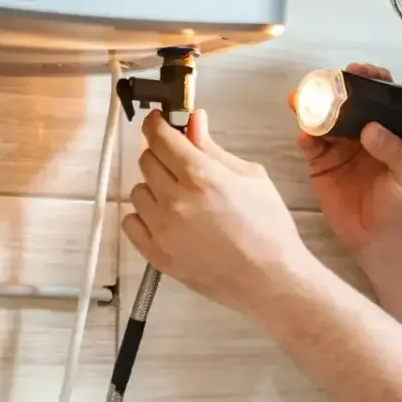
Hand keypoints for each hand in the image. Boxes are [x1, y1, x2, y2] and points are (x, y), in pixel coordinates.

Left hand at [123, 109, 316, 318]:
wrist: (271, 279)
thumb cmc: (269, 229)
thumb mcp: (251, 177)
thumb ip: (214, 149)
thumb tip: (194, 123)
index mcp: (201, 176)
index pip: (160, 137)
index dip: (156, 124)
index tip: (158, 122)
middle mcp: (176, 201)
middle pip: (147, 161)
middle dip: (162, 156)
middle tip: (180, 164)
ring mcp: (163, 230)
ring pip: (138, 192)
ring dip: (154, 188)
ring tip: (180, 199)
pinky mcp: (157, 255)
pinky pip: (131, 223)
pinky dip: (144, 216)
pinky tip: (166, 220)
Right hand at [297, 62, 401, 259]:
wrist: (377, 238)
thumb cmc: (400, 204)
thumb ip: (396, 151)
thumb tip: (370, 128)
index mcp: (387, 129)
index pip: (378, 96)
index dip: (369, 79)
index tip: (359, 71)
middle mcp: (360, 132)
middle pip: (345, 102)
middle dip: (333, 88)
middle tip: (326, 80)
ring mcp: (338, 147)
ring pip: (323, 119)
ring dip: (312, 107)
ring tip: (304, 101)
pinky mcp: (320, 164)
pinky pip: (309, 145)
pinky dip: (305, 137)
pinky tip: (306, 136)